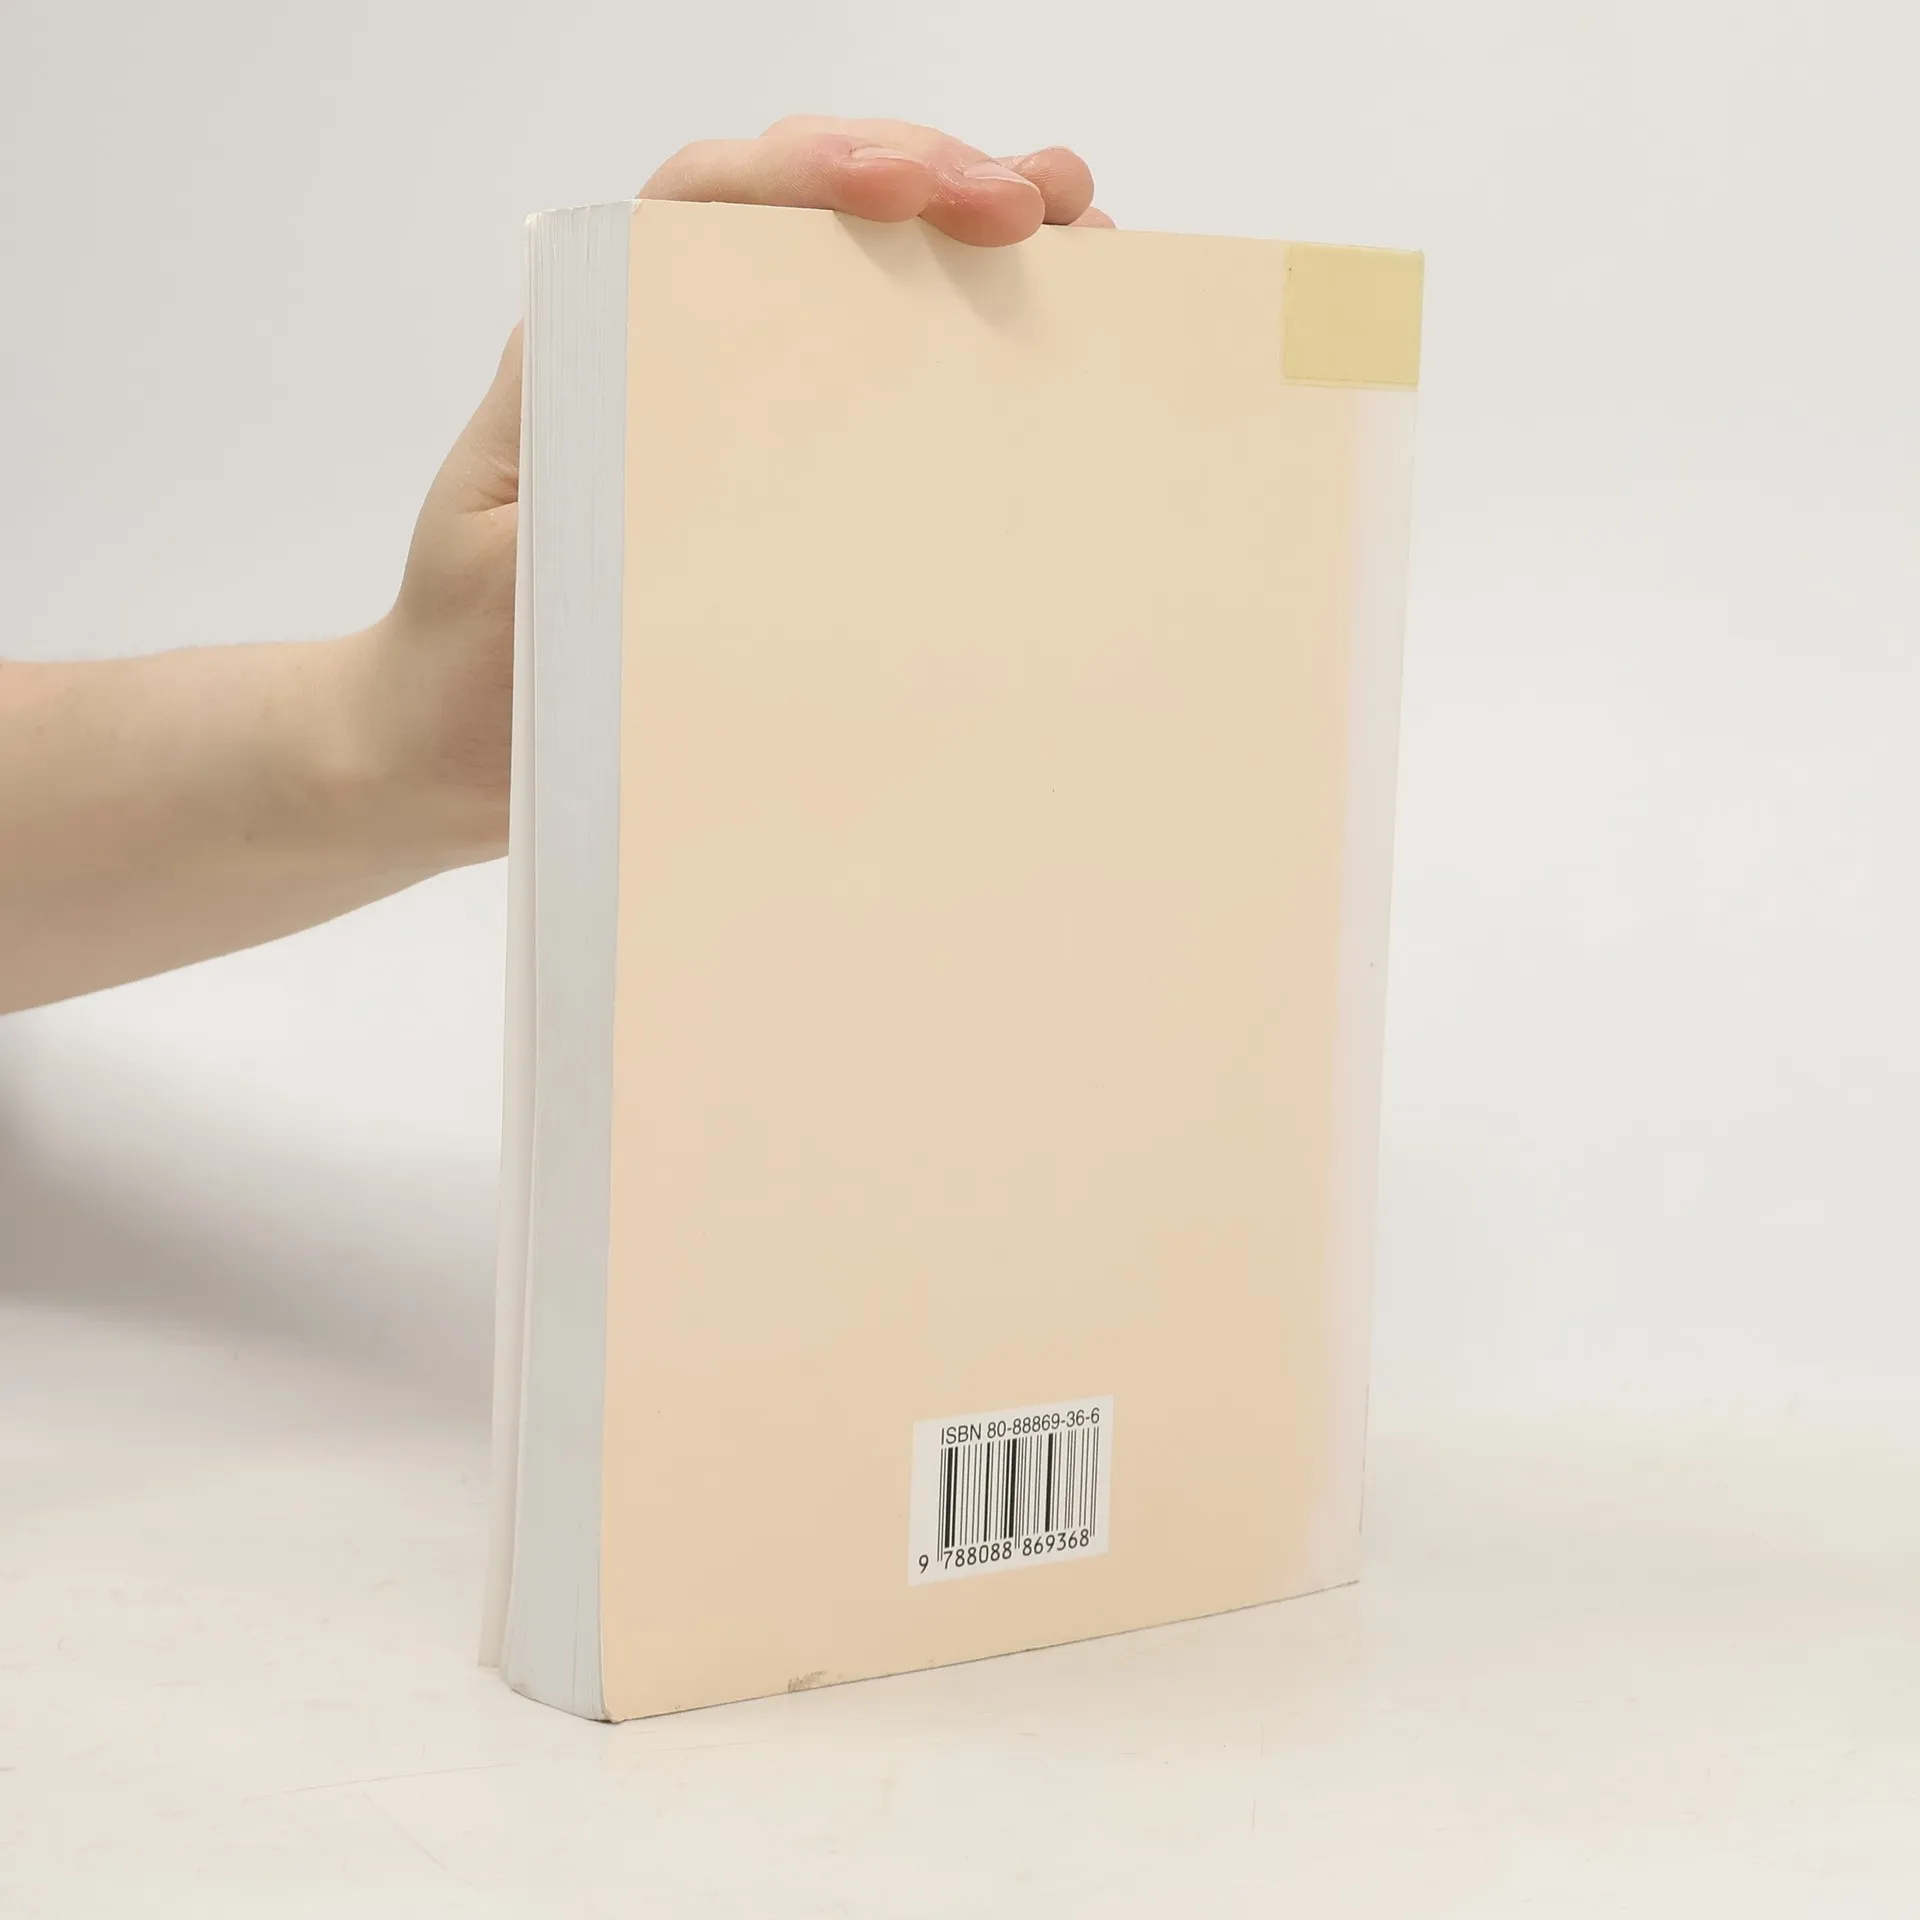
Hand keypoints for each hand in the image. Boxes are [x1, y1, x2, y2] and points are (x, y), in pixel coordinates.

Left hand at [370, 118, 1111, 862]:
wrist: (448, 750)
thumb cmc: (473, 671)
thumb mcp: (511, 576)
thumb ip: (579, 503)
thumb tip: (709, 462)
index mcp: (593, 347)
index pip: (705, 206)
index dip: (811, 172)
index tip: (912, 194)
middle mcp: (662, 354)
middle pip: (798, 212)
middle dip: (925, 179)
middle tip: (1038, 204)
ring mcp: (724, 412)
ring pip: (844, 277)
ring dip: (957, 236)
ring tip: (1073, 232)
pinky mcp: (767, 480)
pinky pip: (866, 382)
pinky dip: (950, 339)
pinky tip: (1033, 330)